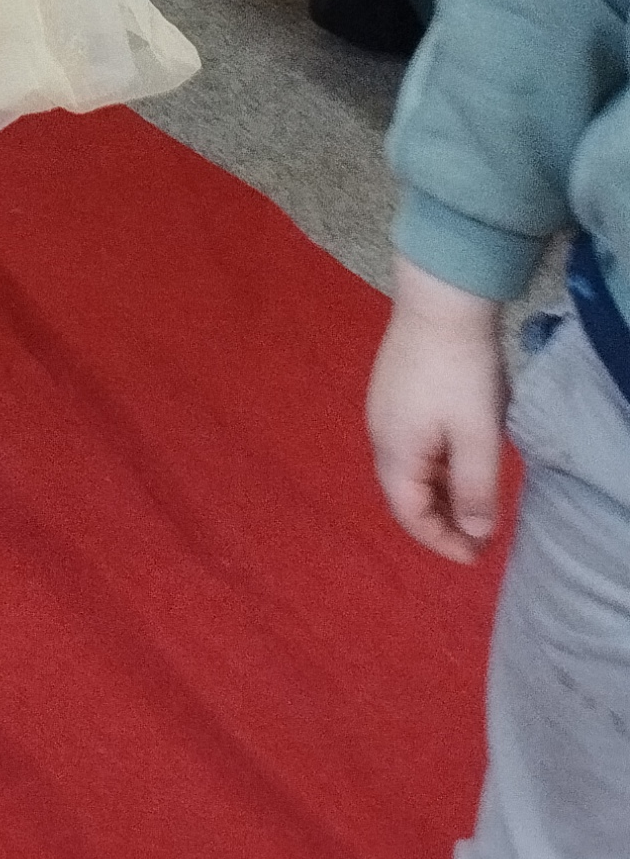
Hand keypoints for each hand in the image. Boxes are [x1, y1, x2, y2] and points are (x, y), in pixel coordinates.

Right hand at [366, 262, 509, 561]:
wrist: (440, 301)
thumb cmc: (460, 373)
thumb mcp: (477, 436)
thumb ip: (475, 489)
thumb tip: (474, 532)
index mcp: (394, 452)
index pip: (410, 515)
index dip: (442, 542)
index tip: (477, 557)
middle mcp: (379, 435)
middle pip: (404, 494)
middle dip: (440, 521)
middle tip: (479, 536)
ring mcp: (383, 410)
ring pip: (408, 469)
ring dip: (439, 494)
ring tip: (474, 503)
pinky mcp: (392, 391)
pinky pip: (410, 446)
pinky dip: (434, 467)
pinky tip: (458, 460)